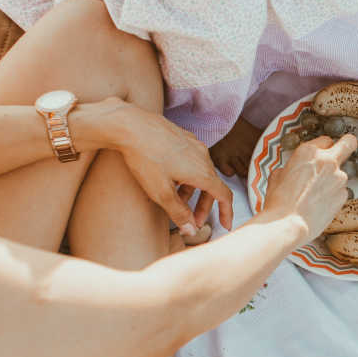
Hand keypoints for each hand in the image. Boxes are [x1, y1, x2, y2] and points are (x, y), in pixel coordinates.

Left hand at [93, 99, 233, 233]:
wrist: (130, 125)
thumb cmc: (145, 158)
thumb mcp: (161, 192)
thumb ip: (179, 213)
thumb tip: (192, 230)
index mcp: (202, 172)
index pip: (224, 196)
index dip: (227, 212)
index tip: (226, 225)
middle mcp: (203, 157)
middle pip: (212, 186)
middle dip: (204, 206)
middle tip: (192, 221)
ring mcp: (194, 145)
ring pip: (201, 173)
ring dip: (193, 191)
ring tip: (176, 200)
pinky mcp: (183, 137)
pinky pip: (192, 161)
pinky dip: (187, 176)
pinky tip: (170, 178)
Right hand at [260, 135, 356, 242]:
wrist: (287, 225)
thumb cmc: (279, 202)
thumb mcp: (278, 175)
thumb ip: (293, 166)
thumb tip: (296, 170)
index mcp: (308, 151)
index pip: (325, 140)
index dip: (322, 148)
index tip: (320, 155)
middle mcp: (327, 160)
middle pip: (349, 143)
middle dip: (348, 145)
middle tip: (344, 151)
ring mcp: (338, 178)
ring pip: (342, 173)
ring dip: (333, 181)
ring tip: (316, 196)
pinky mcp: (343, 195)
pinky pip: (341, 191)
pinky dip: (333, 196)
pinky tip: (320, 205)